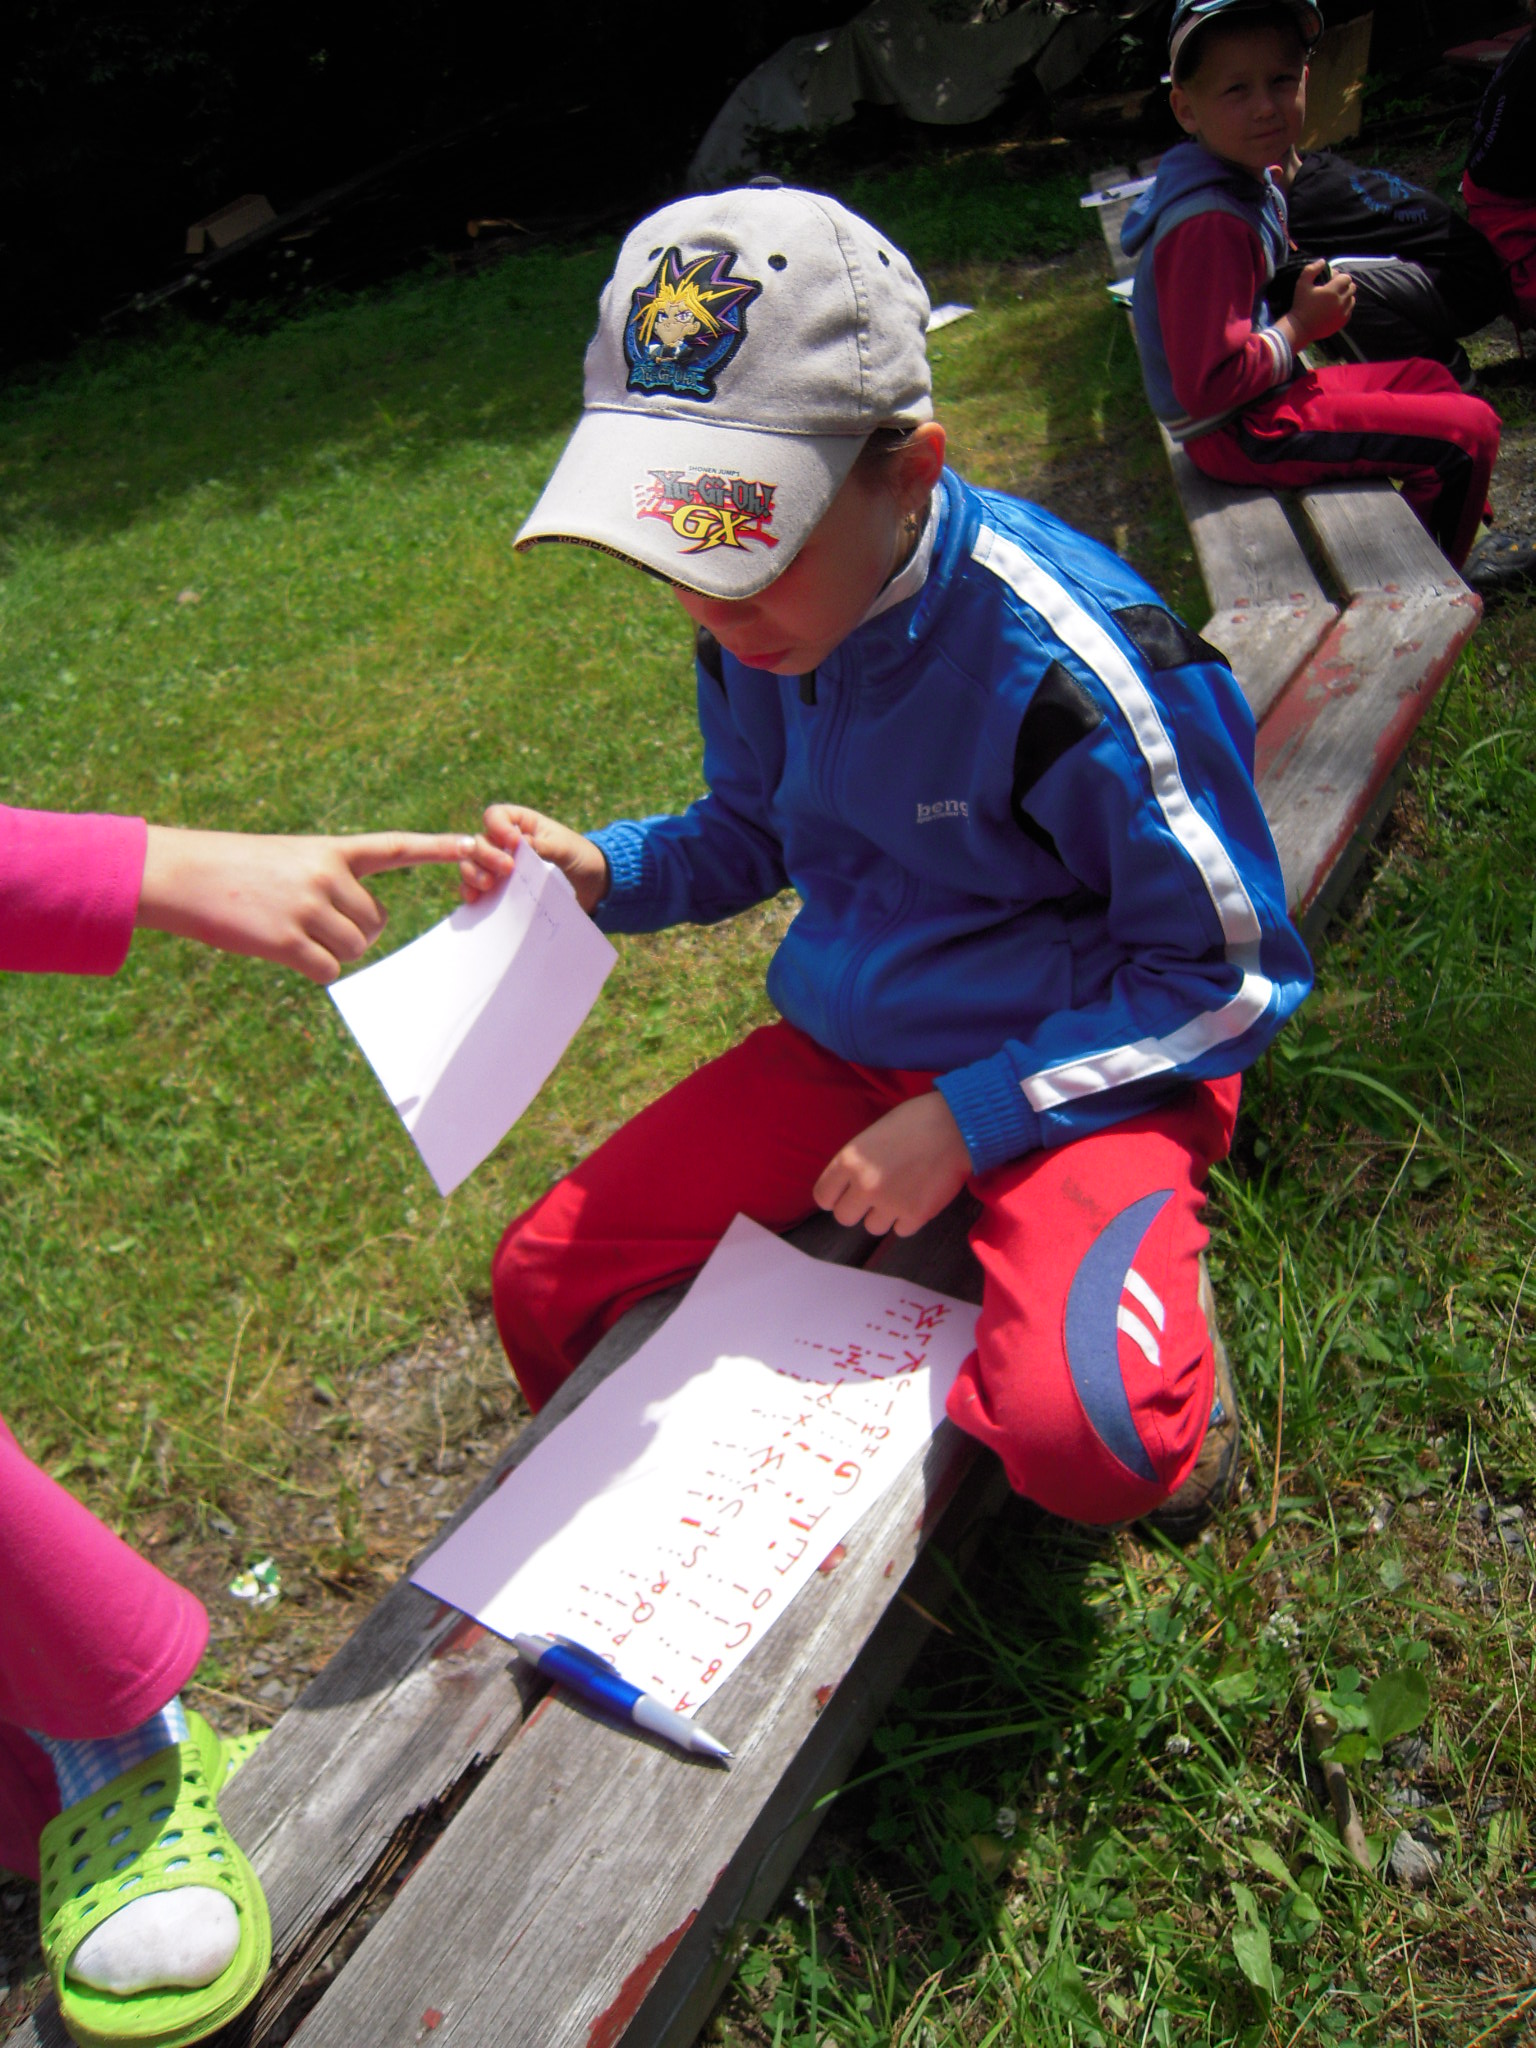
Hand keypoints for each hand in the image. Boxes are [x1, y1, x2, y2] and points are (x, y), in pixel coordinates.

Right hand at [137, 826, 476, 984]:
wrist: (179, 873)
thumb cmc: (235, 869)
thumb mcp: (290, 860)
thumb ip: (332, 882)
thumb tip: (362, 932)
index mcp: (332, 849)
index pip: (398, 847)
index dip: (441, 849)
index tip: (482, 847)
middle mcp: (327, 874)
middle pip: (375, 924)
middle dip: (351, 932)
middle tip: (309, 922)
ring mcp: (309, 907)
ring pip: (355, 949)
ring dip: (329, 951)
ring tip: (288, 929)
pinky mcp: (288, 940)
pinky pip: (328, 970)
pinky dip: (310, 968)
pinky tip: (278, 948)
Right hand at [465, 803, 609, 914]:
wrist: (592, 887)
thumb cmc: (581, 858)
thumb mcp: (566, 849)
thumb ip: (543, 845)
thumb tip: (518, 843)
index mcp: (521, 824)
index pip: (495, 816)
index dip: (497, 827)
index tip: (514, 843)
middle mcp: (504, 843)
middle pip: (479, 841)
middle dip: (486, 854)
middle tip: (507, 869)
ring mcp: (498, 867)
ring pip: (471, 864)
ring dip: (473, 873)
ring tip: (488, 885)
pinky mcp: (497, 890)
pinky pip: (474, 888)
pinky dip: (470, 892)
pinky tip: (474, 900)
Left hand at [813, 1092, 971, 1237]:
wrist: (956, 1126)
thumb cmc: (915, 1121)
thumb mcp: (872, 1135)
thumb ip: (857, 1163)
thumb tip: (849, 1186)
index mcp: (849, 1161)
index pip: (823, 1197)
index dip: (834, 1196)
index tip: (844, 1195)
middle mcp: (864, 1185)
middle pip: (844, 1217)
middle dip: (857, 1209)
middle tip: (874, 1197)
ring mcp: (890, 1203)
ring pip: (872, 1227)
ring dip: (883, 1215)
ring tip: (900, 1194)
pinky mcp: (916, 1215)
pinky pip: (901, 1230)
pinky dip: (907, 1219)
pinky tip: (917, 1199)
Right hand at [1284, 259, 1354, 346]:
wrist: (1300, 328)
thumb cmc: (1300, 305)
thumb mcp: (1302, 284)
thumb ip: (1311, 269)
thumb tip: (1323, 261)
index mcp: (1332, 291)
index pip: (1346, 278)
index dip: (1339, 277)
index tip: (1330, 280)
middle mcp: (1340, 302)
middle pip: (1352, 288)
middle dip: (1344, 285)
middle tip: (1334, 288)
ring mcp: (1342, 313)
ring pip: (1352, 299)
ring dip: (1346, 296)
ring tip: (1335, 298)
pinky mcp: (1342, 322)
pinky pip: (1349, 310)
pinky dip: (1345, 307)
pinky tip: (1335, 308)